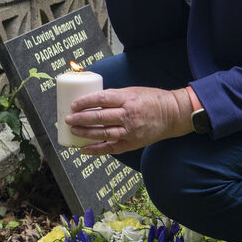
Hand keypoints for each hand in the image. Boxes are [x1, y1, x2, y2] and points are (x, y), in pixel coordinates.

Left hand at [65, 86, 192, 154]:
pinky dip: (96, 150)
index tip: (74, 104)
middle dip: (81, 119)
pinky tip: (84, 149)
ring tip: (73, 130)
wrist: (172, 114)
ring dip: (85, 133)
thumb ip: (115, 97)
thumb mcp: (133, 91)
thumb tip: (92, 101)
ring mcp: (131, 131)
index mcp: (128, 99)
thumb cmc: (151, 100)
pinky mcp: (133, 143)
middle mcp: (129, 115)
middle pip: (100, 118)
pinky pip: (111, 148)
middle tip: (68, 119)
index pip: (102, 99)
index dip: (85, 102)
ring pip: (103, 134)